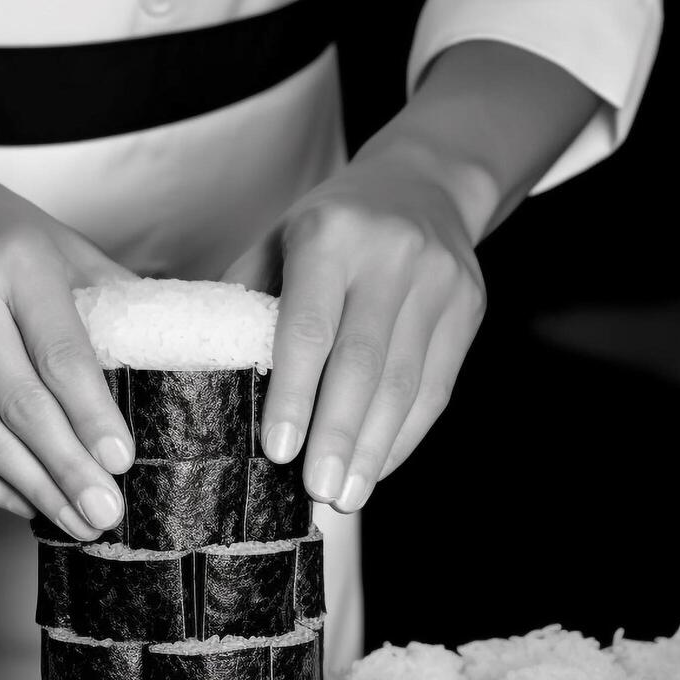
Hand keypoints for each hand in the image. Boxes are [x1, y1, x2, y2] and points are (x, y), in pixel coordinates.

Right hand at [0, 156, 135, 540]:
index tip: (121, 461)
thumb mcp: (49, 235)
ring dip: (31, 488)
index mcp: (11, 261)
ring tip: (74, 521)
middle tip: (105, 513)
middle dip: (68, 470)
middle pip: (20, 406)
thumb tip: (165, 344)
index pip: (60, 355)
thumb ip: (105, 289)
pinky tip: (19, 500)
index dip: (92, 416)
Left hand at [225, 142, 486, 512]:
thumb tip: (210, 379)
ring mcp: (439, 282)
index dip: (294, 394)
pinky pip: (437, 386)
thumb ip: (247, 301)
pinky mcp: (468, 308)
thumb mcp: (278, 241)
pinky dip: (406, 435)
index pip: (310, 327)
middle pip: (363, 364)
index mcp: (330, 234)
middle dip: (339, 437)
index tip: (279, 451)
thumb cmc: (331, 225)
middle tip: (319, 493)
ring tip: (348, 496)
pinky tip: (380, 466)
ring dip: (375, 449)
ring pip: (406, 383)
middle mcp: (390, 255)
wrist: (424, 183)